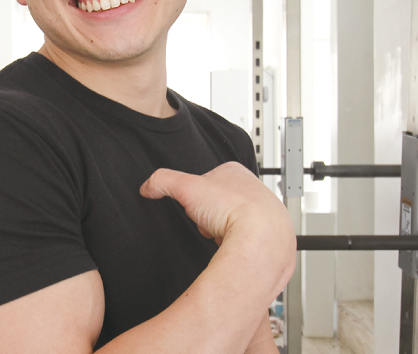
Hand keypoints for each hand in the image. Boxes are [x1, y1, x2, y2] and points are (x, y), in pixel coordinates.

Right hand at [140, 162, 295, 292]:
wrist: (263, 238)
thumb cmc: (234, 209)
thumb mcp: (187, 187)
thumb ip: (163, 181)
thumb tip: (148, 186)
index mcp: (235, 171)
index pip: (206, 181)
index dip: (196, 196)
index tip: (196, 205)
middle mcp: (254, 188)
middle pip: (218, 203)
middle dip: (210, 214)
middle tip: (210, 220)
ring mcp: (265, 211)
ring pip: (232, 221)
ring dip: (223, 230)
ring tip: (222, 235)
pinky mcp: (270, 234)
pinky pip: (246, 240)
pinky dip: (237, 245)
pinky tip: (233, 246)